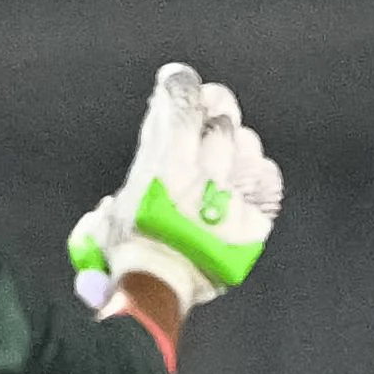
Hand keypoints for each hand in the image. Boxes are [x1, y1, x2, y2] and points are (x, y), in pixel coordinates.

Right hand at [68, 63, 279, 310]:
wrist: (157, 297)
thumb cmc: (123, 261)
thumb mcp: (106, 221)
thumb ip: (117, 197)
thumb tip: (117, 200)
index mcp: (164, 171)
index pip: (179, 109)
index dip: (178, 86)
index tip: (174, 77)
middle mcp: (205, 177)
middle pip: (219, 119)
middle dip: (212, 105)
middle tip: (207, 101)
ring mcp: (234, 196)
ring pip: (246, 144)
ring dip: (233, 141)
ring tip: (221, 148)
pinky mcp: (256, 218)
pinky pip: (267, 177)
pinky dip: (257, 171)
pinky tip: (243, 175)